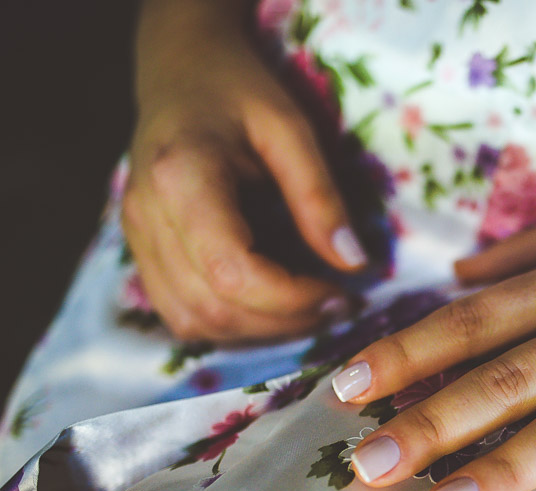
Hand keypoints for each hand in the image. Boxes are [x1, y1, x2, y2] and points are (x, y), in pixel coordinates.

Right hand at [121, 0, 364, 341]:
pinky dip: (234, 324)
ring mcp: (137, 237)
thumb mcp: (291, 128)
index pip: (233, 273)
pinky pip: (182, 314)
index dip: (292, 300)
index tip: (343, 293)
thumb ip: (320, 197)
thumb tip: (354, 264)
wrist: (180, 71)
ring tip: (312, 307)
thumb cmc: (238, 89)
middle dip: (285, 322)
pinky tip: (275, 305)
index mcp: (182, 178)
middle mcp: (148, 216)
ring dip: (262, 332)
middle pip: (213, 308)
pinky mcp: (143, 252)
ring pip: (195, 322)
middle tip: (339, 304)